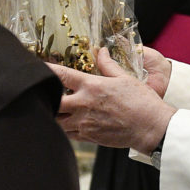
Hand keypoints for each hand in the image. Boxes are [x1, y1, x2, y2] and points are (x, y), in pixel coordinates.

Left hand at [49, 48, 174, 152]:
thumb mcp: (125, 78)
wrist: (150, 127)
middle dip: (46, 97)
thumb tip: (102, 51)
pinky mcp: (88, 137)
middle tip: (45, 93)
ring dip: (53, 115)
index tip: (39, 67)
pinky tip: (67, 123)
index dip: (47, 70)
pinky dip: (64, 128)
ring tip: (53, 110)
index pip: (61, 75)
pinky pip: (67, 134)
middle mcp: (83, 104)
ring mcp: (84, 123)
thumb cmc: (141, 102)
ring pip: (56, 121)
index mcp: (91, 86)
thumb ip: (108, 65)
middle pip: (52, 102)